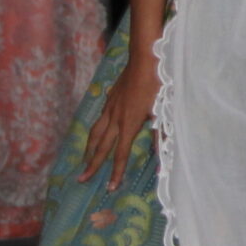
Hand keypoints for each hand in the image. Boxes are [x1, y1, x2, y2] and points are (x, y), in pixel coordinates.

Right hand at [82, 55, 160, 187]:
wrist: (145, 58)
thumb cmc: (158, 83)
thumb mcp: (164, 110)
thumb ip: (161, 134)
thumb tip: (163, 155)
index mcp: (129, 123)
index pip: (120, 154)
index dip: (115, 172)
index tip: (110, 187)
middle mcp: (115, 117)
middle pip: (101, 146)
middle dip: (92, 165)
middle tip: (81, 179)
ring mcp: (110, 106)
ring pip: (95, 132)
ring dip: (89, 148)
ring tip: (84, 159)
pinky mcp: (110, 97)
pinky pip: (99, 118)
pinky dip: (95, 128)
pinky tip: (95, 130)